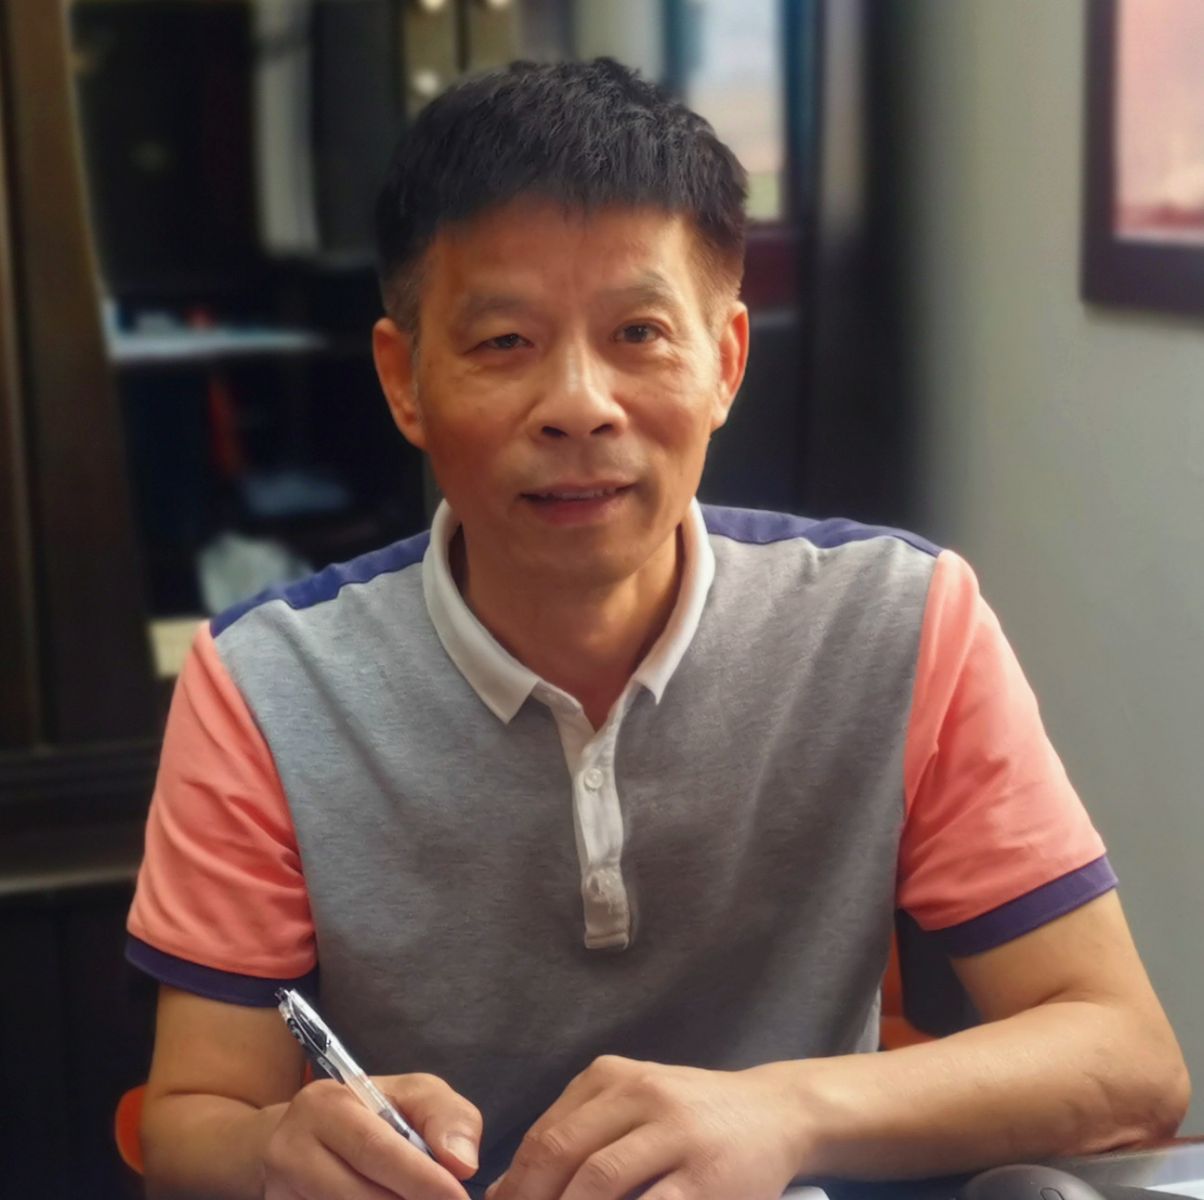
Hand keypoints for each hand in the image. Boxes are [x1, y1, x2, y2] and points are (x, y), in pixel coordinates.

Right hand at [263, 1073, 482, 1199]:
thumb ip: (445, 1117)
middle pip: (356, 1192)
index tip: (457, 1196)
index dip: (419, 1177)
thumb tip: (461, 1162)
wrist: (303, 1141)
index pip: (375, 1146)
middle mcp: (290, 1145)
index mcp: (326, 1103)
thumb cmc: (373, 1115)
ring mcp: (279, 1188)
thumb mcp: (413, 1097)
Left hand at [486, 1056, 806, 1199]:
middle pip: (562, 1153)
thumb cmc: (691, 1116)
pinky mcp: (707, 1175)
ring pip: (599, 1181)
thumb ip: (576, 1134)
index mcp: (611, 1076)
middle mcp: (640, 1093)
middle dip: (532, 1198)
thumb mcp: (632, 1103)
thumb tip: (504, 1190)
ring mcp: (676, 1132)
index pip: (544, 1135)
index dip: (514, 1183)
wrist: (774, 1111)